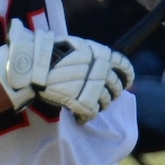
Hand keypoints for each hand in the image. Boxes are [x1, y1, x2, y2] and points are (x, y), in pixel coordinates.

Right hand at [0, 21, 132, 122]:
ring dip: (99, 106)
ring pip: (106, 102)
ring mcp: (95, 87)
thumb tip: (90, 62)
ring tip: (90, 108)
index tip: (127, 82)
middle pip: (116, 87)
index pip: (124, 65)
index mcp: (101, 54)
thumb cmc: (50, 52)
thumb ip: (87, 55)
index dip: (127, 75)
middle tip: (106, 98)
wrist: (37, 66)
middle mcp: (102, 70)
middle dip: (113, 93)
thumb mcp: (74, 45)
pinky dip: (86, 117)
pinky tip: (79, 118)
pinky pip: (91, 113)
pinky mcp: (85, 102)